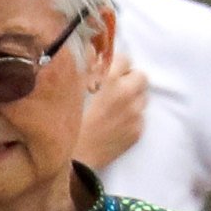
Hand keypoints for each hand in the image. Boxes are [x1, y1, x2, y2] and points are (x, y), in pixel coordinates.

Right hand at [80, 47, 149, 168]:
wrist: (74, 159)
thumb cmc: (67, 122)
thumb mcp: (71, 90)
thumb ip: (84, 67)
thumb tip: (93, 51)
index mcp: (109, 80)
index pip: (126, 59)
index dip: (117, 65)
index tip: (108, 73)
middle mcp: (127, 94)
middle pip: (141, 76)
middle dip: (130, 80)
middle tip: (114, 90)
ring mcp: (135, 114)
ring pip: (143, 97)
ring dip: (132, 98)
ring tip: (114, 109)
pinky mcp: (138, 131)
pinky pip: (140, 117)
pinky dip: (131, 117)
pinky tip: (115, 125)